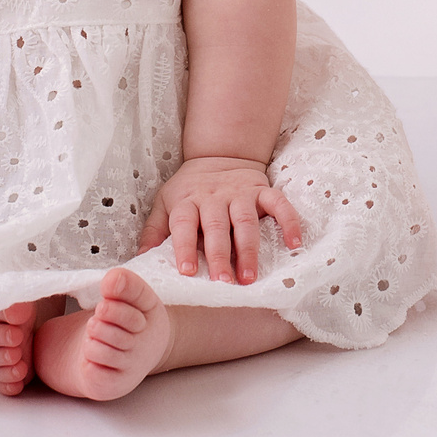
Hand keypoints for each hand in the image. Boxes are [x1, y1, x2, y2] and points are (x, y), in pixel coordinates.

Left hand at [138, 156, 304, 284]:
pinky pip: (279, 204)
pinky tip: (294, 243)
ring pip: (245, 221)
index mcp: (187, 201)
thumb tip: (142, 258)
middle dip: (220, 255)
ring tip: (250, 276)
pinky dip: (289, 221)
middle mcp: (213, 197)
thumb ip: (155, 229)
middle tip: (223, 282)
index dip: (183, 247)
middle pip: (216, 227)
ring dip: (249, 249)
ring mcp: (240, 193)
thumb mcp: (165, 202)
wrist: (220, 154)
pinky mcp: (262, 190)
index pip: (183, 224)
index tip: (187, 272)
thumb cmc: (189, 187)